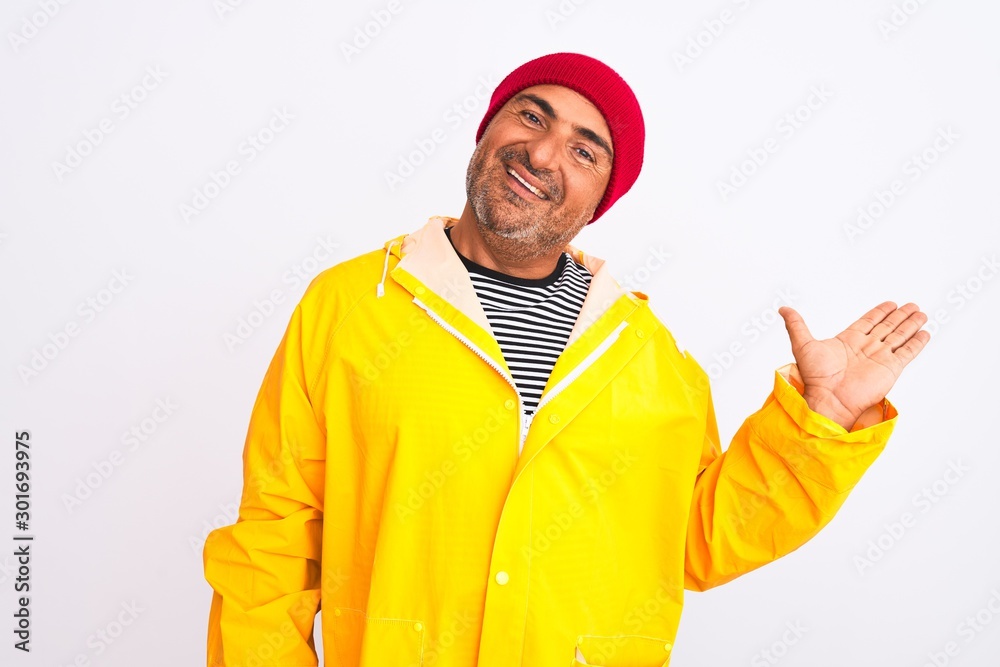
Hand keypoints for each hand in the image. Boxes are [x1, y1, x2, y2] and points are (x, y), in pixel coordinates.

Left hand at [778, 301, 929, 429]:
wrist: (829, 399)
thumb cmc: (815, 377)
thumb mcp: (803, 344)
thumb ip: (796, 325)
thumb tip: (783, 309)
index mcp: (849, 340)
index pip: (869, 322)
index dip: (880, 312)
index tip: (891, 303)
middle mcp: (866, 348)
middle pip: (888, 327)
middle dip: (900, 316)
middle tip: (912, 305)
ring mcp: (880, 358)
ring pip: (899, 336)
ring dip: (910, 325)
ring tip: (921, 314)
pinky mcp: (891, 368)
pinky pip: (907, 352)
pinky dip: (917, 343)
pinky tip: (925, 333)